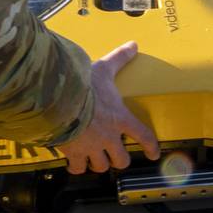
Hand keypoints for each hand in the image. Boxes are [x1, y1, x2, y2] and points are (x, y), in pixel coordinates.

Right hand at [56, 41, 159, 173]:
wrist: (59, 99)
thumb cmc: (83, 85)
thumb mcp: (104, 68)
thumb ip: (119, 58)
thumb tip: (133, 45)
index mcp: (120, 118)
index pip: (143, 135)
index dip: (150, 146)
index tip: (153, 154)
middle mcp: (109, 136)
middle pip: (121, 159)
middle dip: (119, 158)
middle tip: (115, 154)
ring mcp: (91, 147)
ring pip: (101, 166)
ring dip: (99, 163)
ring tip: (94, 158)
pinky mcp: (74, 153)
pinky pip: (78, 167)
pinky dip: (76, 167)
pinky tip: (74, 163)